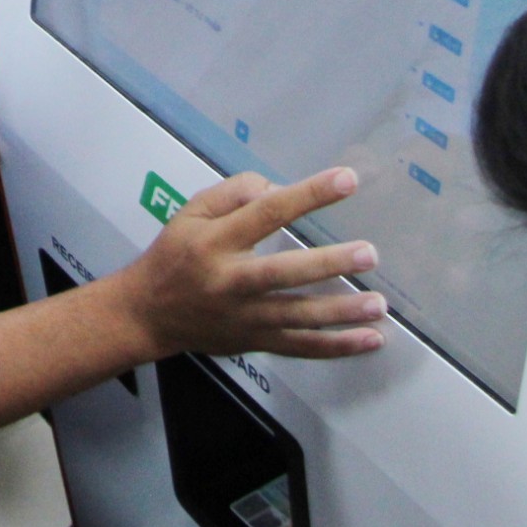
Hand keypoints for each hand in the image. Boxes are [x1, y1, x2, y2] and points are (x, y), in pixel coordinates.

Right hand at [123, 169, 385, 360]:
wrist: (148, 313)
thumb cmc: (175, 255)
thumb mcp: (191, 212)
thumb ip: (232, 193)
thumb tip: (279, 188)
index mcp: (215, 241)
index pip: (266, 213)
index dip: (307, 195)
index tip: (346, 180)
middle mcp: (231, 281)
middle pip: (284, 273)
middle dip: (328, 264)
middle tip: (369, 254)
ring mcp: (245, 317)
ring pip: (298, 317)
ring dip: (341, 312)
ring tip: (379, 305)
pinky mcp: (255, 342)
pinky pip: (301, 347)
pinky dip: (337, 346)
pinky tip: (369, 339)